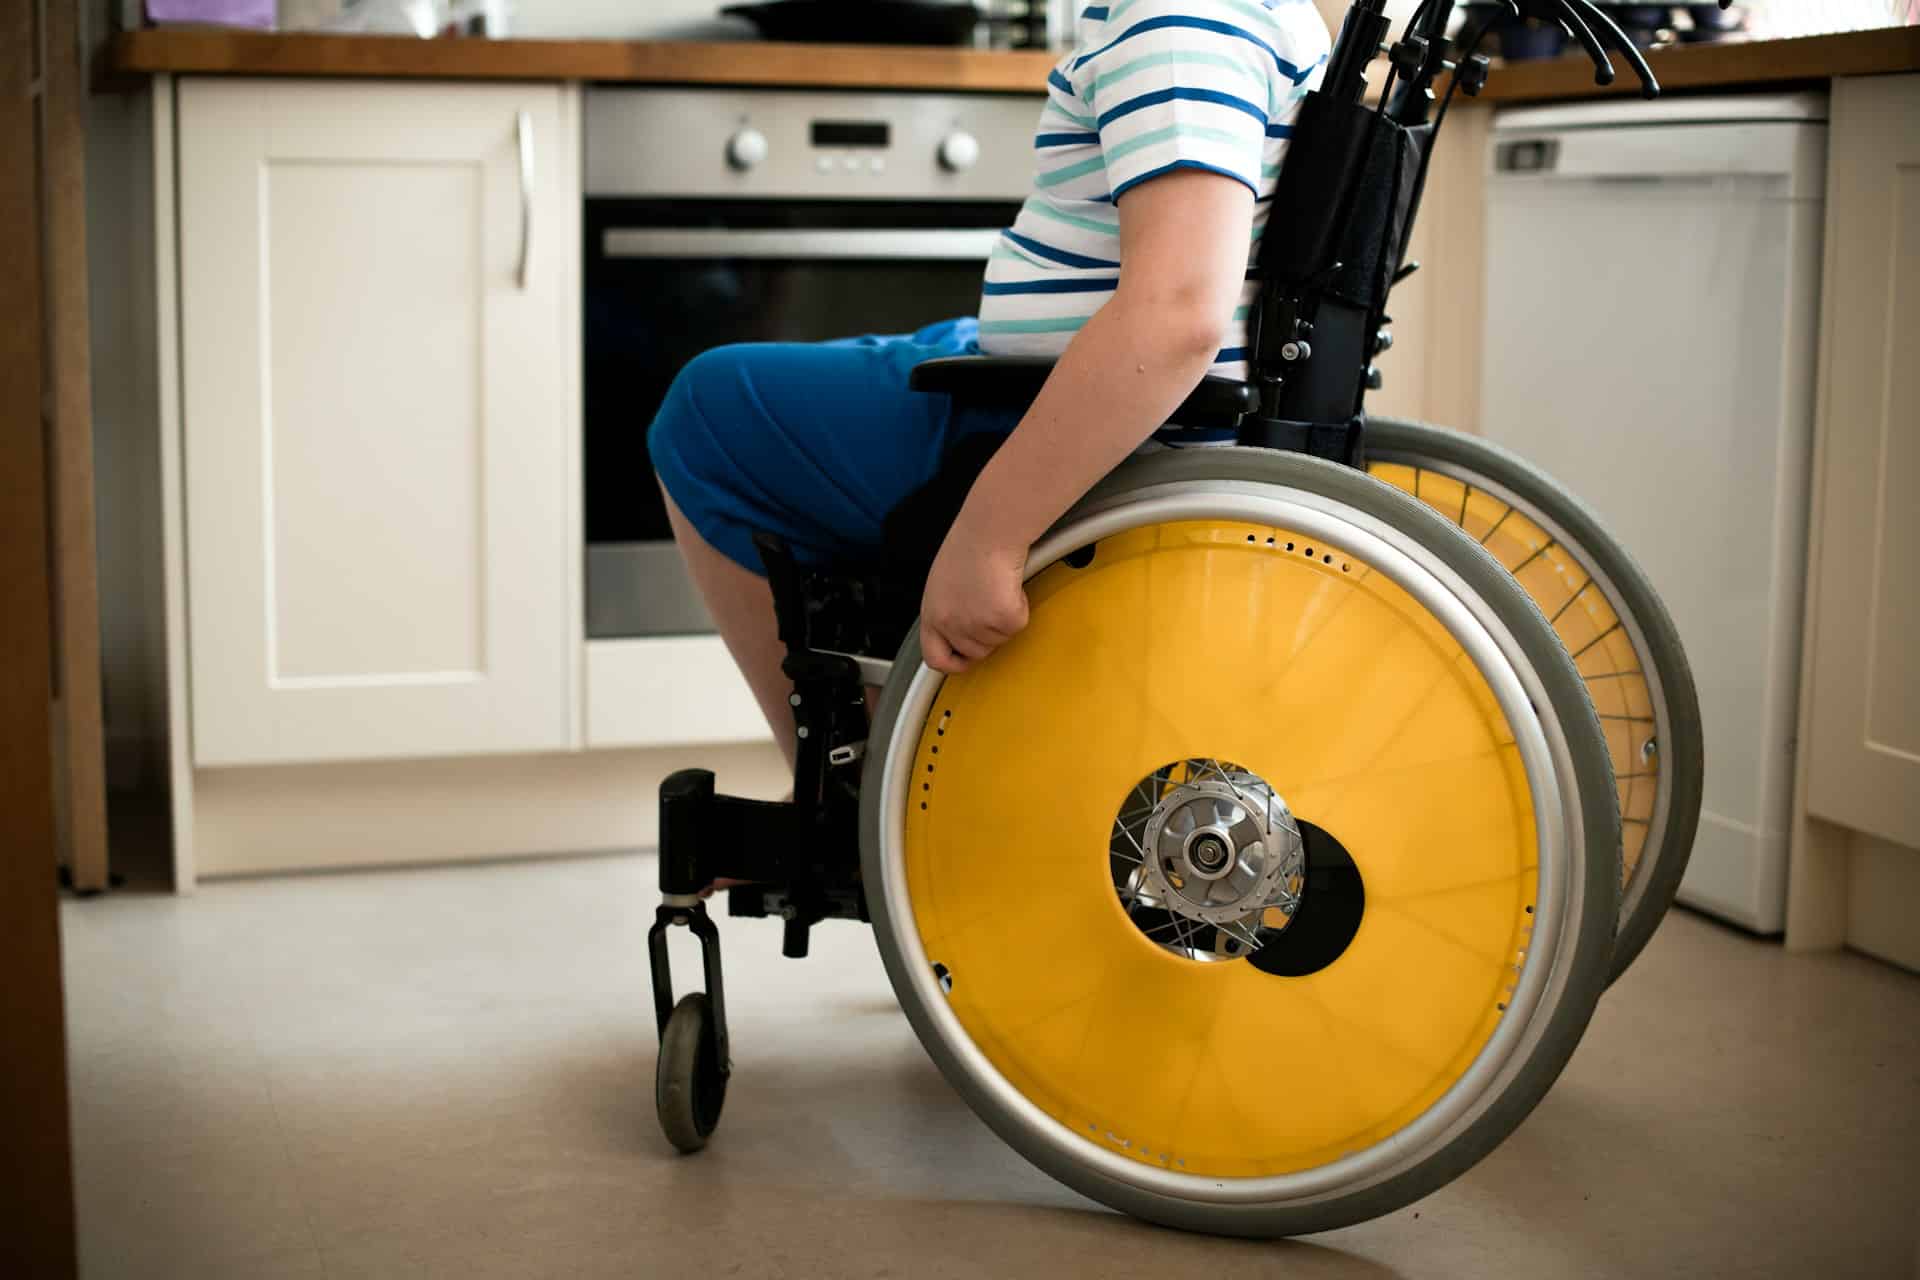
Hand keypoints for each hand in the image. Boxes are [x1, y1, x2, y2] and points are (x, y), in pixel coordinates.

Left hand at [920, 517, 1029, 673]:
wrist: (989, 534)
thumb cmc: (969, 548)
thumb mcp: (943, 587)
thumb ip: (948, 612)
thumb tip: (959, 629)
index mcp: (932, 615)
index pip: (935, 658)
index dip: (953, 664)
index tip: (965, 659)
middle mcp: (951, 624)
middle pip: (976, 653)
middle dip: (988, 636)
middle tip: (991, 607)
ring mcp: (976, 625)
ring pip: (999, 640)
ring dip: (1003, 619)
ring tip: (996, 588)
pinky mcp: (1003, 620)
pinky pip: (1018, 625)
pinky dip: (1019, 607)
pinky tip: (1008, 586)